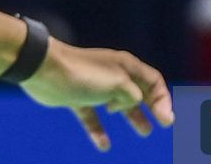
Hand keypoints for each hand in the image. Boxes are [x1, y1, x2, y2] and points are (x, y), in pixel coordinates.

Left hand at [20, 40, 174, 151]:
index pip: (153, 80)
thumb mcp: (119, 84)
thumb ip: (134, 95)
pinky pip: (92, 116)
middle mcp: (112, 74)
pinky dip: (98, 129)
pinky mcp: (77, 98)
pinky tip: (103, 145)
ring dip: (132, 116)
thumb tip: (133, 103)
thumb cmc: (84, 74)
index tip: (165, 120)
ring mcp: (94, 86)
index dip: (163, 99)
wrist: (45, 70)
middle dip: (152, 106)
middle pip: (138, 91)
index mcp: (125, 66)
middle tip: (162, 123)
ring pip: (118, 104)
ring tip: (144, 132)